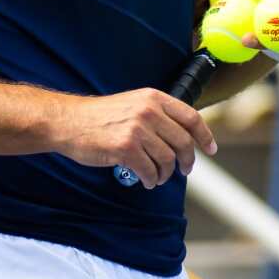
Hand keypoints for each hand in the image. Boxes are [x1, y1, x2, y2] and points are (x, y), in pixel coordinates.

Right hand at [52, 89, 216, 188]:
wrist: (67, 121)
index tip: (211, 149)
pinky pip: (150, 172)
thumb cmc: (97, 117)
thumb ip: (155, 115)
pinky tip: (143, 179)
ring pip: (168, 161)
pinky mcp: (126, 148)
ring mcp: (137, 130)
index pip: (191, 117)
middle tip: (183, 170)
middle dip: (186, 162)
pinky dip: (149, 180)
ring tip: (155, 177)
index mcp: (152, 98)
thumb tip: (181, 137)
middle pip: (184, 143)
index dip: (205, 136)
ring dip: (164, 175)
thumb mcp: (131, 104)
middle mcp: (148, 111)